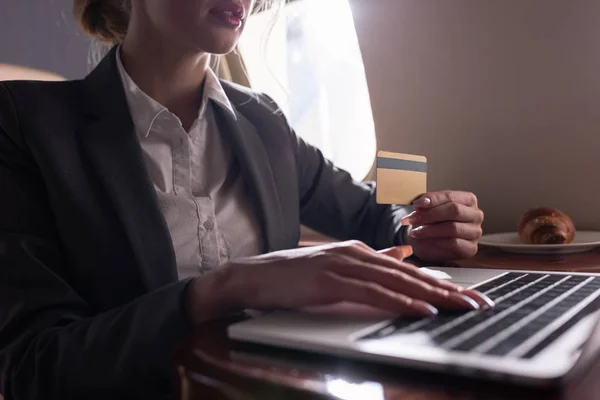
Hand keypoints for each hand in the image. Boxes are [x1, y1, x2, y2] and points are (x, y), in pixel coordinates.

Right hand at [186, 240, 492, 324]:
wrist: (255, 276)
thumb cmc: (293, 277)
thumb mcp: (335, 268)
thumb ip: (367, 265)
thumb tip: (399, 257)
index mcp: (359, 252)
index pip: (407, 270)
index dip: (438, 283)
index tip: (465, 297)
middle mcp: (357, 254)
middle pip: (410, 273)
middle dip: (446, 290)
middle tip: (477, 304)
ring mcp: (344, 265)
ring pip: (397, 280)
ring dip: (432, 295)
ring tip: (460, 307)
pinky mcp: (331, 281)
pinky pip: (372, 292)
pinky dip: (399, 300)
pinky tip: (419, 308)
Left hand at [402, 191, 483, 260]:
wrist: (433, 242)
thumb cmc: (434, 221)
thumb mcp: (430, 208)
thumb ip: (427, 204)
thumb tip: (420, 204)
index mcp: (468, 200)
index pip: (450, 197)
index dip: (432, 200)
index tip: (416, 205)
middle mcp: (476, 215)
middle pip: (454, 211)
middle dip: (430, 215)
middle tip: (413, 219)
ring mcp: (475, 232)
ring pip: (454, 228)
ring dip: (431, 230)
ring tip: (415, 232)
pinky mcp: (471, 248)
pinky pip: (455, 243)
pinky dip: (439, 242)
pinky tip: (428, 241)